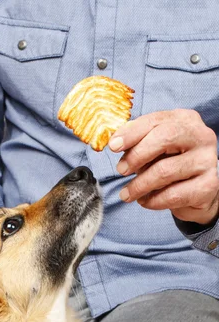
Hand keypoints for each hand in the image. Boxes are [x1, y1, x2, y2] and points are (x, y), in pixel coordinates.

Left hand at [109, 109, 218, 225]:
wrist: (197, 192)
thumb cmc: (170, 165)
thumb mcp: (154, 150)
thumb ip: (138, 142)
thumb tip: (115, 143)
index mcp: (186, 120)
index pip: (156, 120)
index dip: (131, 133)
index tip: (113, 146)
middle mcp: (201, 136)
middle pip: (165, 137)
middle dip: (137, 155)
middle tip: (121, 170)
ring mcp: (207, 161)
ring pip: (165, 171)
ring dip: (139, 185)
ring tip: (128, 193)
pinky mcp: (208, 186)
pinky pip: (173, 195)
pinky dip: (153, 200)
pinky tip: (144, 201)